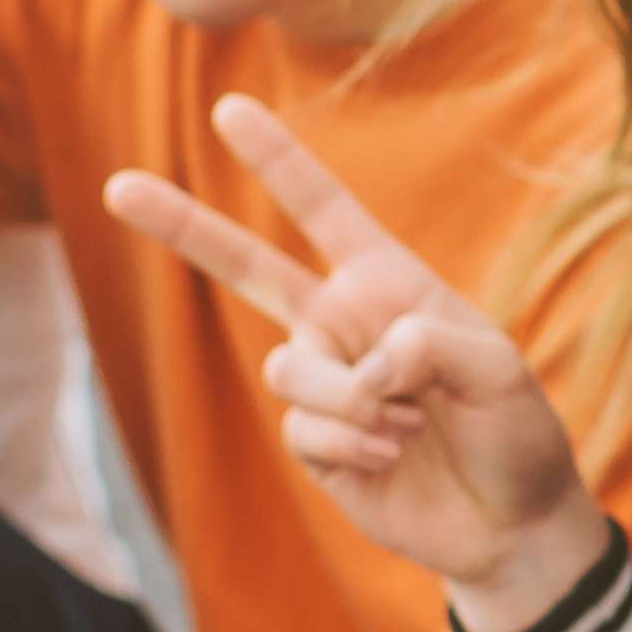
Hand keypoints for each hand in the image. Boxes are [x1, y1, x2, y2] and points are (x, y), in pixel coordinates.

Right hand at [100, 96, 603, 627]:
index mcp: (386, 281)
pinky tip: (392, 457)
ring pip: (289, 368)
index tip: (229, 108)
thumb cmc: (514, 432)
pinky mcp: (313, 444)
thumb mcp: (499, 370)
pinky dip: (352, 444)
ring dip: (355, 401)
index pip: (322, 209)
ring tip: (411, 424)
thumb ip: (430, 344)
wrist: (509, 523)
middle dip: (181, 225)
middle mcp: (342, 322)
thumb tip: (362, 365)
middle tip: (117, 185)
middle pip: (244, 266)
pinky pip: (302, 428)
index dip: (277, 158)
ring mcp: (323, 383)